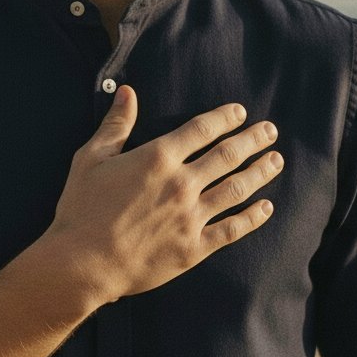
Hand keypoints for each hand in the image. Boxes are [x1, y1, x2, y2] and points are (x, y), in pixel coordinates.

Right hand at [44, 83, 282, 303]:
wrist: (81, 263)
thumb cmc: (80, 210)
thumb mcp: (91, 159)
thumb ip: (115, 125)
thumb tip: (127, 92)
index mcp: (157, 158)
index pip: (202, 129)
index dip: (225, 118)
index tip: (241, 113)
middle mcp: (181, 184)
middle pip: (228, 155)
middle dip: (253, 140)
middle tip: (271, 131)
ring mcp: (191, 217)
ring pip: (237, 188)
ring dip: (260, 172)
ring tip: (276, 161)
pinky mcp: (194, 248)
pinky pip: (232, 229)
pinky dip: (253, 217)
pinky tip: (266, 207)